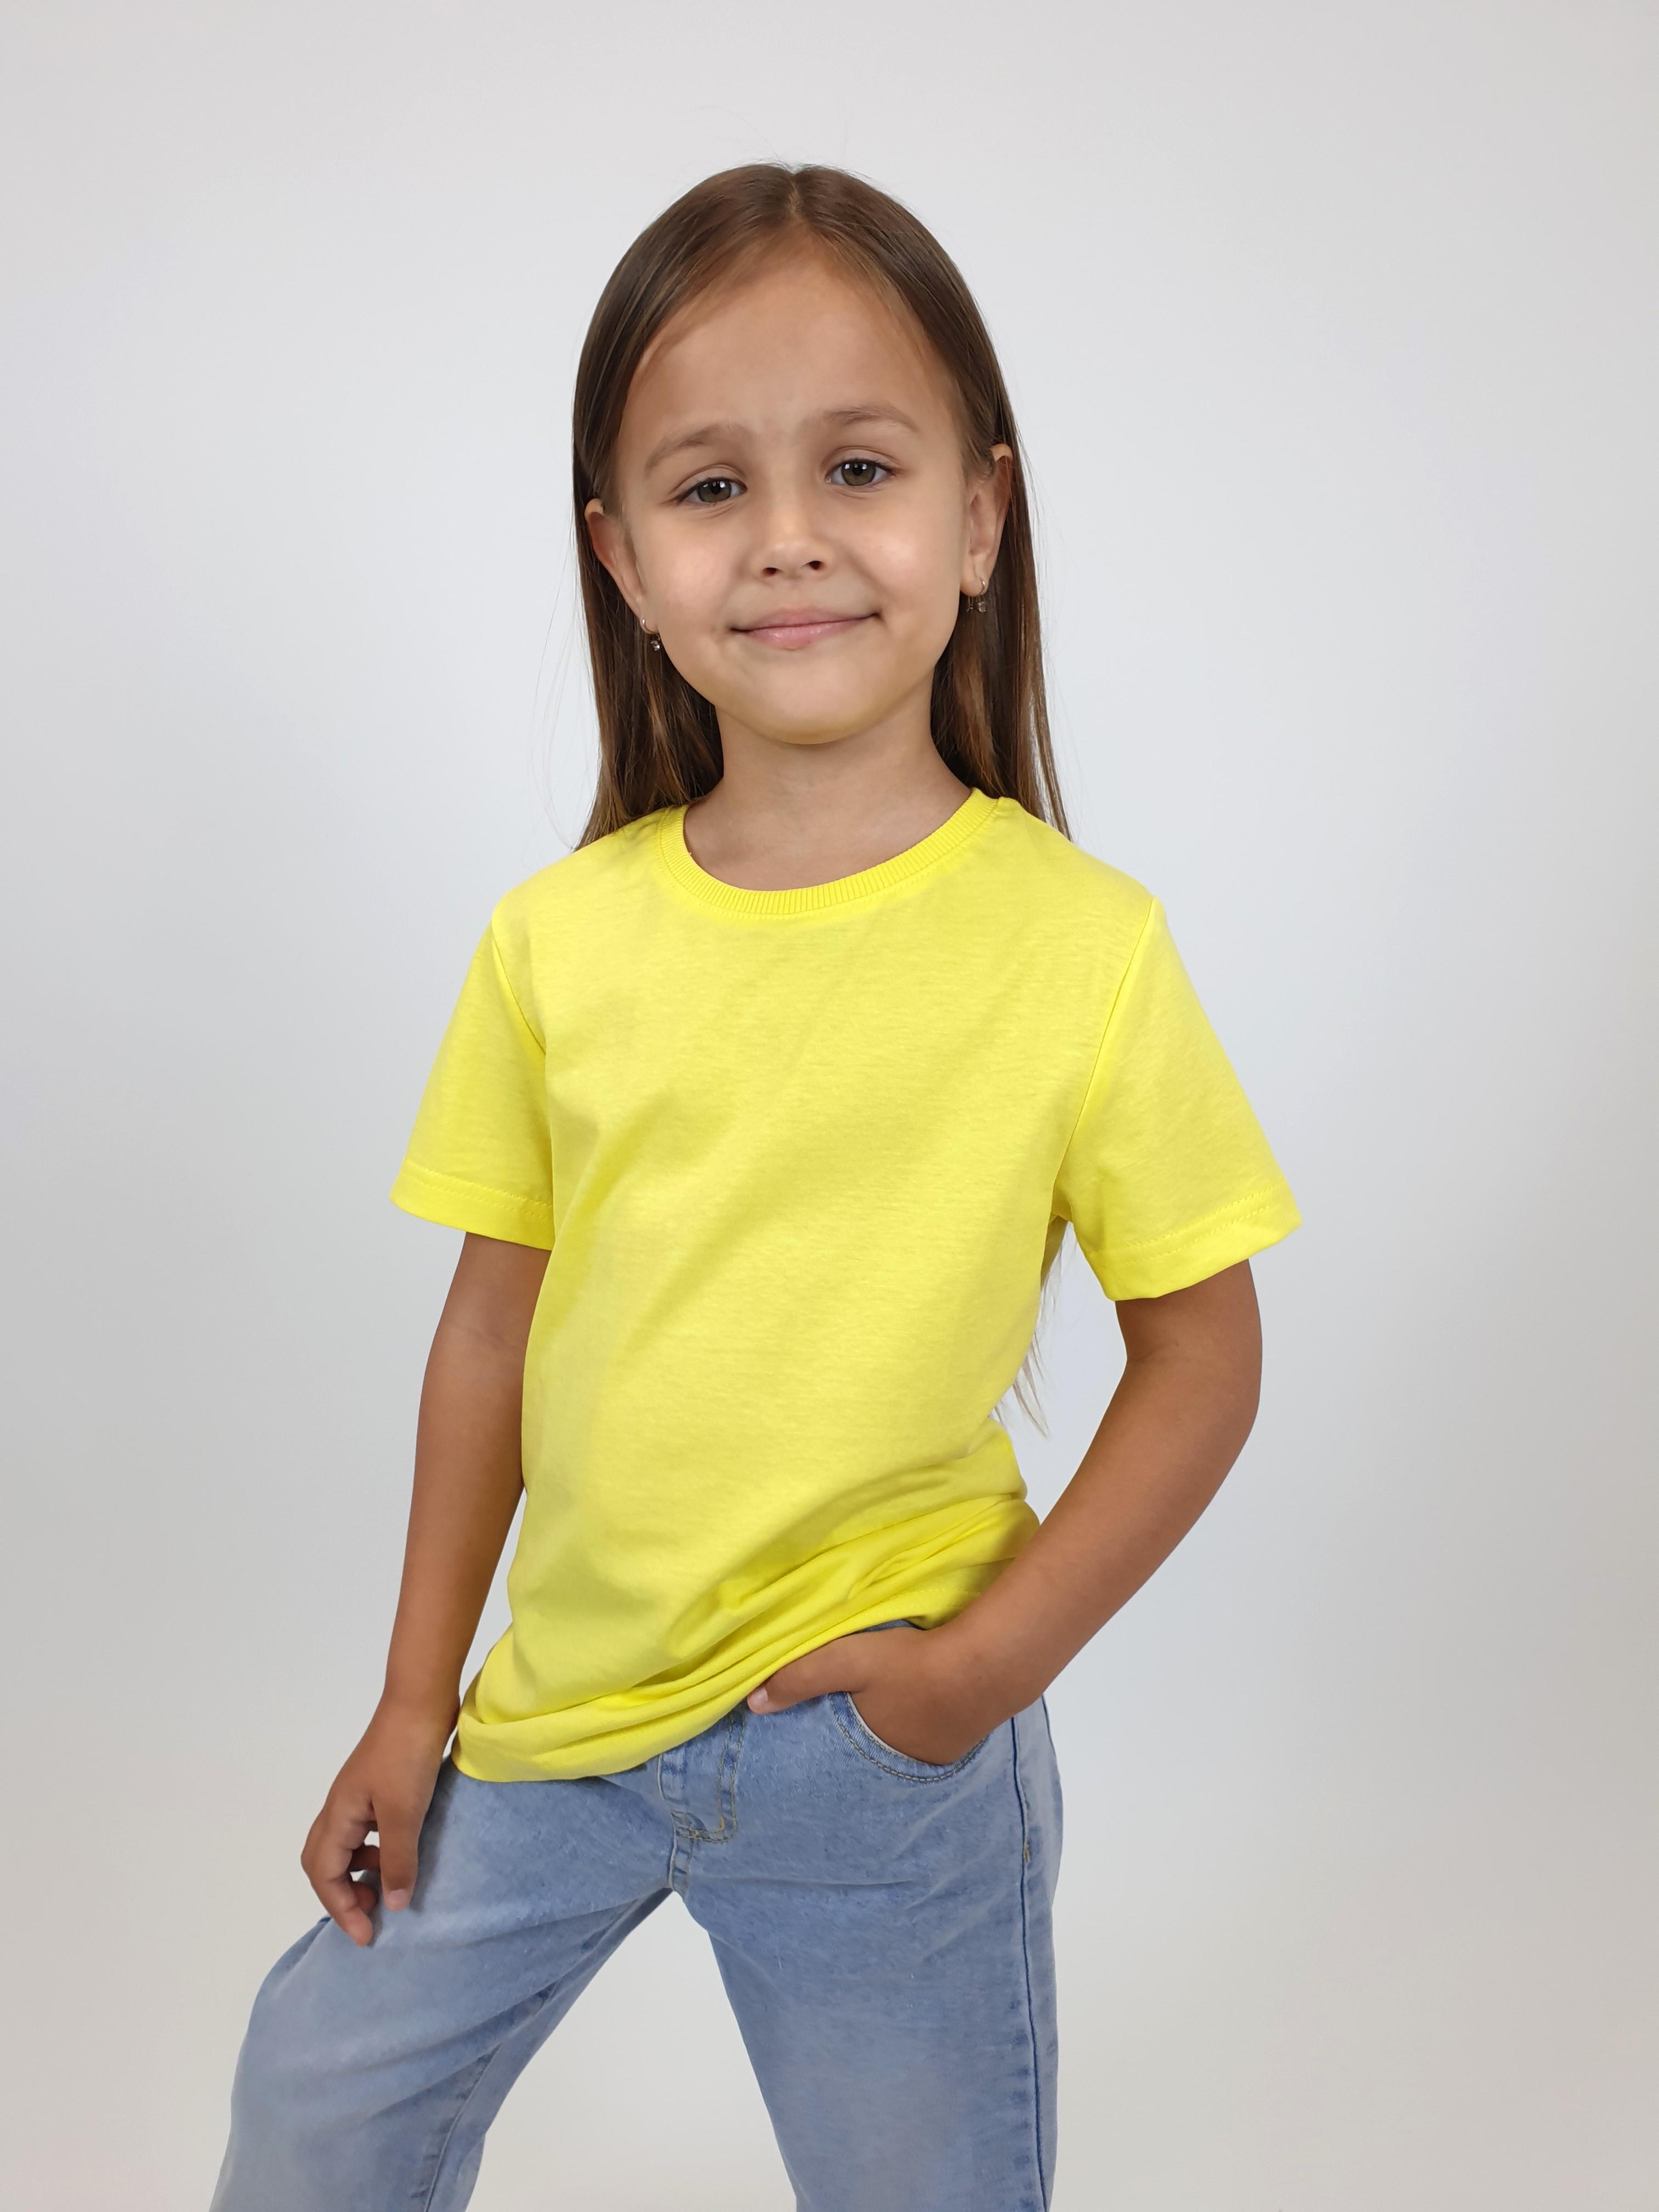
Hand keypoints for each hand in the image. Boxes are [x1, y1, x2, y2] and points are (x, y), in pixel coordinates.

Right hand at [300, 1699, 456, 1946]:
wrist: (421, 1700)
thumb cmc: (407, 1755)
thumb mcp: (405, 1814)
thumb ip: (398, 1861)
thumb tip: (394, 1905)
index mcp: (338, 1815)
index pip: (324, 1875)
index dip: (341, 1909)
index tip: (367, 1936)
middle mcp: (341, 1807)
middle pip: (324, 1862)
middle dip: (342, 1895)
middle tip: (372, 1915)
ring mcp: (359, 1795)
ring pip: (345, 1846)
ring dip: (360, 1873)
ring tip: (390, 1887)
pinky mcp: (379, 1786)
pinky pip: (366, 1831)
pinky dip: (376, 1851)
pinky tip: (400, 1853)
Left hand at [746, 1622, 1002, 1765]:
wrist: (985, 1666)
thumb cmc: (911, 1665)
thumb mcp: (848, 1661)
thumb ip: (801, 1677)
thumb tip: (752, 1704)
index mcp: (866, 1748)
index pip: (829, 1759)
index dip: (815, 1749)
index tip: (802, 1741)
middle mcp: (898, 1764)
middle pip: (863, 1755)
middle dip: (849, 1744)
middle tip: (838, 1725)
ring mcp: (932, 1758)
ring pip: (894, 1747)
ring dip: (883, 1733)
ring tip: (874, 1713)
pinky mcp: (956, 1743)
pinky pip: (923, 1738)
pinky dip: (913, 1725)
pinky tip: (914, 1705)